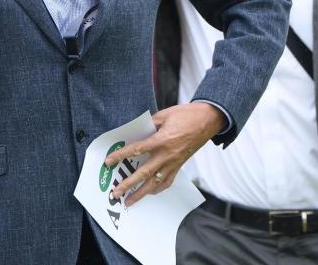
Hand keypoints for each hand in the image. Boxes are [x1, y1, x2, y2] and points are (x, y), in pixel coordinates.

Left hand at [103, 102, 224, 206]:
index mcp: (162, 140)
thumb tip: (137, 132)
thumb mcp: (164, 114)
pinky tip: (150, 192)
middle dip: (128, 184)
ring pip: (155, 182)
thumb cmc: (187, 115)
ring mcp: (174, 162)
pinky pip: (167, 181)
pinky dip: (158, 189)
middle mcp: (167, 155)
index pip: (137, 150)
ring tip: (130, 201)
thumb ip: (149, 124)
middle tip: (115, 193)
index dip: (121, 156)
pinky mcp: (180, 165)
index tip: (109, 162)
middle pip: (144, 173)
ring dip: (141, 193)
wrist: (208, 120)